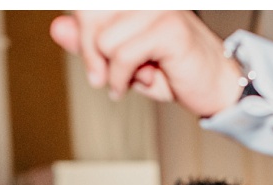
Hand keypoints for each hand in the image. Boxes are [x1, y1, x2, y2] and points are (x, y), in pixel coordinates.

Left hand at [49, 11, 241, 116]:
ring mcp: (158, 9)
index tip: (94, 63)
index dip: (82, 35)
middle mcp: (147, 0)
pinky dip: (124, 79)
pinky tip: (142, 84)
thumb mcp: (121, 58)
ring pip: (104, 42)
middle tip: (107, 79)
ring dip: (114, 71)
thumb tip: (57, 27)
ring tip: (138, 77)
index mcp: (136, 3)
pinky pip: (122, 56)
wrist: (215, 87)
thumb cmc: (173, 70)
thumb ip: (90, 42)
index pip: (89, 7)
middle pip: (90, 18)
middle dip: (93, 55)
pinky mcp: (168, 29)